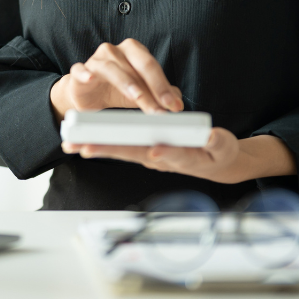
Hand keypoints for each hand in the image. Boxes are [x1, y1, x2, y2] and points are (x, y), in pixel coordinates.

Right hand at [49, 39, 183, 119]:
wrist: (87, 94)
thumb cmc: (116, 90)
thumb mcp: (141, 95)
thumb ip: (159, 95)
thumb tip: (178, 100)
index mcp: (134, 52)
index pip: (153, 67)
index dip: (164, 87)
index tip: (175, 107)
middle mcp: (116, 50)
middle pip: (138, 64)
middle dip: (152, 87)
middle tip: (161, 108)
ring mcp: (96, 59)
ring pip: (113, 68)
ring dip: (127, 83)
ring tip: (138, 98)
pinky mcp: (79, 70)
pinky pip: (80, 69)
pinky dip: (85, 73)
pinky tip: (90, 79)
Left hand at [61, 130, 295, 186]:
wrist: (216, 163)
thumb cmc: (219, 155)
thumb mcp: (224, 148)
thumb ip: (217, 142)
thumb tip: (210, 136)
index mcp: (182, 157)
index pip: (167, 154)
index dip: (159, 153)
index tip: (150, 150)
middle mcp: (161, 158)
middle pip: (133, 153)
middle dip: (109, 150)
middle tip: (85, 148)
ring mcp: (151, 155)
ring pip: (122, 150)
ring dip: (98, 147)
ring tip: (74, 145)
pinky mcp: (146, 149)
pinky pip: (122, 146)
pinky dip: (104, 143)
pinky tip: (85, 142)